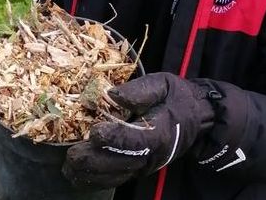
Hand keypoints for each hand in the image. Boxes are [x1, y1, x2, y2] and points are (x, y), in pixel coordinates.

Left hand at [62, 73, 217, 188]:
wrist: (195, 118)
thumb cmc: (176, 98)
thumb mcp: (163, 84)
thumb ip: (140, 89)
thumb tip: (111, 95)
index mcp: (160, 133)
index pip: (136, 140)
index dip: (114, 138)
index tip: (94, 132)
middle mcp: (151, 155)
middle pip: (121, 163)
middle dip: (94, 161)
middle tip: (72, 154)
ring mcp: (143, 166)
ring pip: (115, 177)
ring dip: (90, 175)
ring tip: (69, 167)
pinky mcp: (137, 169)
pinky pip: (115, 180)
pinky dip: (95, 181)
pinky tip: (77, 176)